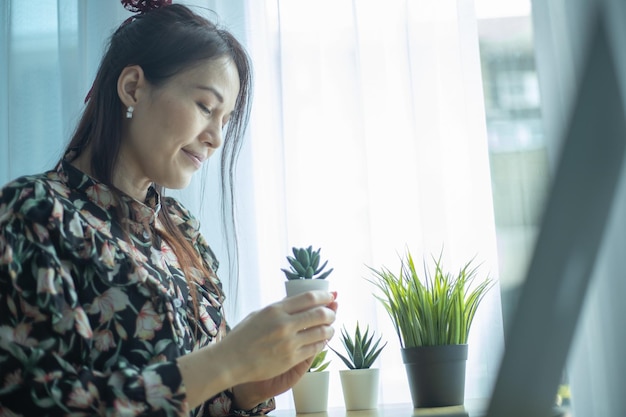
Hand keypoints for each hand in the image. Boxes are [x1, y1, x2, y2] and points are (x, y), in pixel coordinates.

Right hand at [219, 290, 336, 386]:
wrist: (231, 361)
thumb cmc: (242, 336)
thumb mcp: (259, 314)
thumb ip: (280, 308)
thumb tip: (301, 301)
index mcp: (275, 309)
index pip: (309, 298)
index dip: (324, 296)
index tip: (330, 296)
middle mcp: (284, 324)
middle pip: (319, 314)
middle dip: (331, 312)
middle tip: (332, 313)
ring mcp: (289, 343)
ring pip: (321, 332)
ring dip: (330, 329)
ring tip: (330, 328)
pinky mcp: (291, 359)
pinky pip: (315, 349)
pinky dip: (322, 343)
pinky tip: (322, 341)